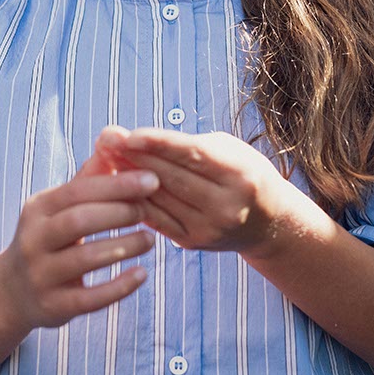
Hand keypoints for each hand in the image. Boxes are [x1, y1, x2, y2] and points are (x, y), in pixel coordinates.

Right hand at [0, 162, 158, 333]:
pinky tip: (143, 274)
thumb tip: (115, 136)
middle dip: (120, 213)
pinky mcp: (53, 307)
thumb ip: (89, 177)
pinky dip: (119, 287)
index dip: (117, 185)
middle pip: (79, 220)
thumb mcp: (59, 206)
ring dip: (124, 247)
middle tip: (149, 211)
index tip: (152, 180)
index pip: (78, 191)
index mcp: (38, 208)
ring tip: (150, 240)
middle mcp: (34, 240)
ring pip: (85, 258)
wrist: (12, 291)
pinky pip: (89, 298)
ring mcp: (41, 275)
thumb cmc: (50, 237)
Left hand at [94, 126, 292, 256]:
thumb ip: (187, 145)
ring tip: (105, 157)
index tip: (129, 133)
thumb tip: (134, 138)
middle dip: (135, 157)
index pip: (192, 156)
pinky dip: (134, 200)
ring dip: (128, 177)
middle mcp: (227, 206)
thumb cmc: (242, 172)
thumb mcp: (228, 150)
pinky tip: (115, 184)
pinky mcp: (193, 241)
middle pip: (172, 178)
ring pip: (160, 199)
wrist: (268, 222)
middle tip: (106, 139)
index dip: (158, 144)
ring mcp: (209, 228)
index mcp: (240, 175)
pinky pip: (156, 218)